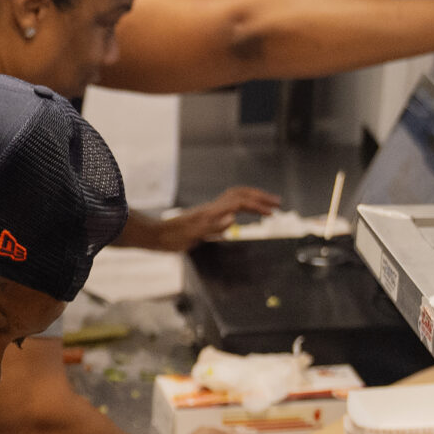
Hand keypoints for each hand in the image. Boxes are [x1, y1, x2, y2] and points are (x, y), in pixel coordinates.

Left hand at [169, 185, 283, 249]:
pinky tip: (246, 211)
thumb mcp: (192, 236)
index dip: (258, 206)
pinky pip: (229, 203)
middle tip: (279, 204)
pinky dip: (243, 203)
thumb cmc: (172, 238)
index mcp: (212, 212)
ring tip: (267, 205)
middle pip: (241, 195)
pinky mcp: (206, 214)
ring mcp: (209, 209)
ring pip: (235, 196)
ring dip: (253, 198)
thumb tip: (233, 218)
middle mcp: (212, 207)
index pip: (241, 203)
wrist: (155, 235)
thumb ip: (213, 227)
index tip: (273, 213)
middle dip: (261, 197)